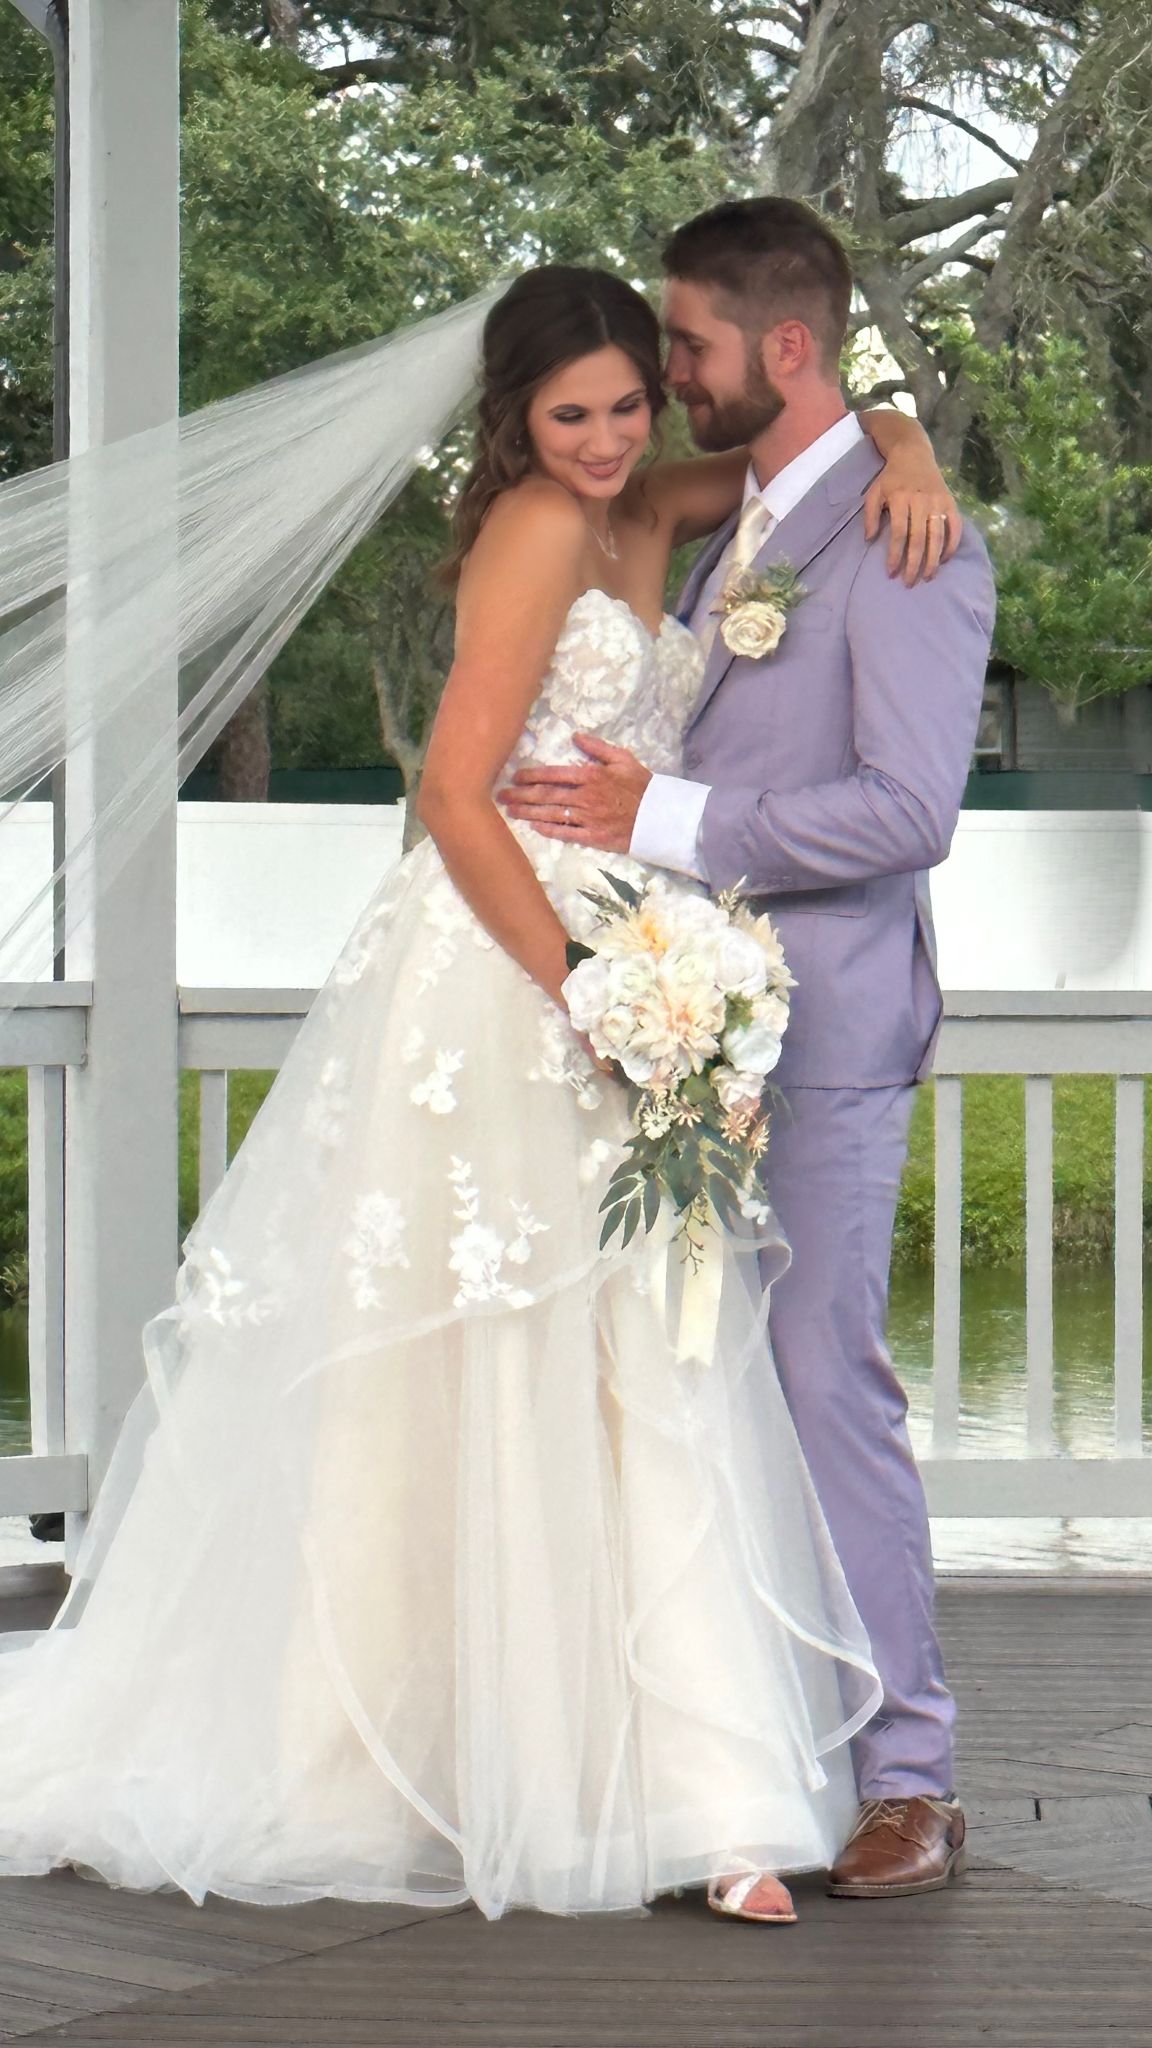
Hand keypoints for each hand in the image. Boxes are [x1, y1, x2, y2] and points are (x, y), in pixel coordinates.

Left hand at [497, 733, 652, 850]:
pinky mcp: (593, 836)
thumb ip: (597, 747)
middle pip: (546, 795)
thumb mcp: (623, 758)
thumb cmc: (641, 786)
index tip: (515, 776)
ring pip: (551, 813)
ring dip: (528, 812)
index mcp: (591, 775)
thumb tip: (575, 736)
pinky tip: (534, 826)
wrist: (660, 816)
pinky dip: (548, 829)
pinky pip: (566, 832)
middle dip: (521, 795)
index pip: (553, 774)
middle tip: (501, 796)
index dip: (531, 776)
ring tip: (510, 811)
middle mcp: (585, 796)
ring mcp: (588, 818)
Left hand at [863, 466, 960, 586]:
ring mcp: (938, 502)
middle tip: (909, 582)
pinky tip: (945, 559)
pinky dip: (952, 544)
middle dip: (914, 564)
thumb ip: (870, 516)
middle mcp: (921, 501)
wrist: (914, 454)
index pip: (899, 533)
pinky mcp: (950, 502)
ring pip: (937, 536)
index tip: (891, 573)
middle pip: (919, 539)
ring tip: (928, 577)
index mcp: (900, 499)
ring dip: (933, 560)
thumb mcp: (874, 492)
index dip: (895, 555)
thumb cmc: (891, 478)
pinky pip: (955, 526)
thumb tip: (869, 540)